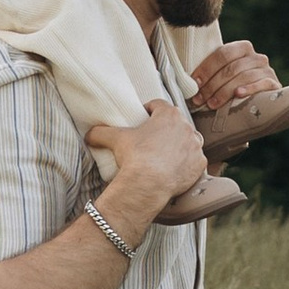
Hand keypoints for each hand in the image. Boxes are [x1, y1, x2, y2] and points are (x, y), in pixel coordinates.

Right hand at [86, 99, 208, 224]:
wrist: (148, 184)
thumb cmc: (135, 157)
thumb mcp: (114, 139)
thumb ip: (100, 132)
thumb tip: (88, 134)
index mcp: (168, 115)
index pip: (159, 105)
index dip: (150, 110)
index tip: (144, 117)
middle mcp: (186, 127)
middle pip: (176, 123)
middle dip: (166, 129)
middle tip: (153, 140)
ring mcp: (195, 146)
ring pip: (189, 141)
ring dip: (180, 144)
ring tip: (166, 155)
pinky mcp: (199, 164)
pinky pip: (195, 161)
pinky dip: (187, 164)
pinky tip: (175, 169)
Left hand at [186, 40, 279, 117]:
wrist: (260, 103)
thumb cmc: (234, 88)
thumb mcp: (224, 76)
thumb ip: (212, 73)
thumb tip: (186, 81)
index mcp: (242, 48)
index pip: (222, 54)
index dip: (206, 69)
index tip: (194, 84)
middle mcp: (256, 56)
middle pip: (231, 68)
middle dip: (212, 85)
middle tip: (199, 99)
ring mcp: (267, 70)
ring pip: (243, 77)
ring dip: (224, 91)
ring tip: (212, 104)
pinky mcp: (274, 84)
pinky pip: (261, 84)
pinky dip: (249, 89)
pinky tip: (238, 95)